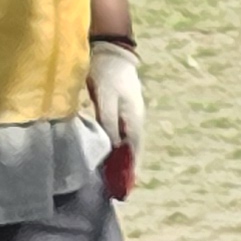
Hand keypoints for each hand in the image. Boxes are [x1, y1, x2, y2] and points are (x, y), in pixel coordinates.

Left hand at [86, 42, 146, 181]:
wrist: (111, 50)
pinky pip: (120, 134)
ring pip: (126, 143)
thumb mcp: (106, 100)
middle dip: (126, 169)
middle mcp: (135, 120)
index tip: (126, 190)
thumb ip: (109, 124)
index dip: (131, 171)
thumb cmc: (107, 75)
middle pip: (132, 150)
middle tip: (118, 189)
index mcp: (134, 119)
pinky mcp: (121, 109)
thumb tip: (114, 147)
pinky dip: (116, 146)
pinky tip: (109, 152)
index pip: (134, 152)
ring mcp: (130, 114)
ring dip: (121, 159)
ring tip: (113, 176)